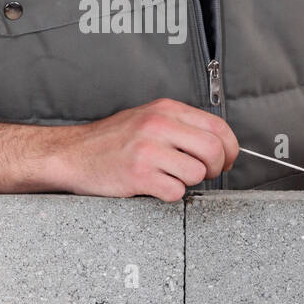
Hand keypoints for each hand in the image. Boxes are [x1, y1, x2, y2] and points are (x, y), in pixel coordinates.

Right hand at [50, 96, 238, 201]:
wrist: (72, 154)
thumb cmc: (111, 140)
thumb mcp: (147, 118)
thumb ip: (180, 125)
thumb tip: (219, 143)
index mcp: (165, 109)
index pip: (218, 127)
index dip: (230, 148)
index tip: (227, 160)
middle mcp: (158, 126)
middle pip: (213, 150)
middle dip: (216, 168)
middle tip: (205, 174)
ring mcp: (148, 150)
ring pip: (197, 174)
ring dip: (188, 182)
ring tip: (169, 177)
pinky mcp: (138, 175)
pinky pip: (176, 192)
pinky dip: (170, 194)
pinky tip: (155, 186)